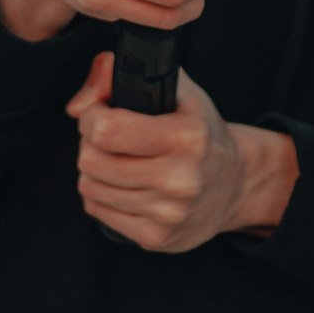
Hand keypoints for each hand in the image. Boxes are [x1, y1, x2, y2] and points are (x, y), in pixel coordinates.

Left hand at [67, 53, 299, 251]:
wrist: (237, 183)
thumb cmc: (201, 130)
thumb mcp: (177, 89)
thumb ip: (122, 75)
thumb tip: (76, 106)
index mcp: (187, 136)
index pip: (106, 130)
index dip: (92, 115)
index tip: (100, 111)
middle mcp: (179, 178)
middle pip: (91, 160)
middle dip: (90, 142)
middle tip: (109, 137)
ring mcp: (167, 213)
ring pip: (89, 186)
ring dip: (94, 169)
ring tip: (118, 158)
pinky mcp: (156, 237)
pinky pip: (97, 211)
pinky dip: (102, 194)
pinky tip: (124, 183)